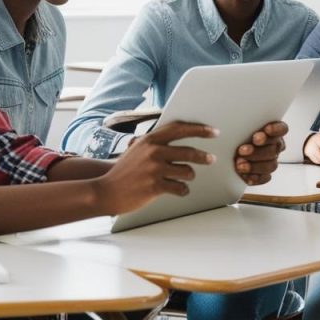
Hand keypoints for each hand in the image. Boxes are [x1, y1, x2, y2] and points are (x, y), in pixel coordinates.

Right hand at [95, 122, 216, 213]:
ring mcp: (154, 169)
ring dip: (189, 176)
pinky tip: (180, 190)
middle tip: (211, 159)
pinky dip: (183, 190)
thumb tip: (178, 133)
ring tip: (184, 178)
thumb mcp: (137, 149)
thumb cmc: (125, 171)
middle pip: (188, 151)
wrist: (106, 190)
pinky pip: (180, 188)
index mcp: (150, 139)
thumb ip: (155, 142)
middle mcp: (153, 151)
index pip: (179, 129)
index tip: (213, 131)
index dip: (199, 129)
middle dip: (203, 156)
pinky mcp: (155, 186)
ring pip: (187, 171)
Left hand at [235, 121, 286, 185]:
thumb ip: (242, 124)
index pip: (282, 129)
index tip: (266, 130)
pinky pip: (265, 178)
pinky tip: (245, 176)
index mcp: (273, 131)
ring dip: (254, 165)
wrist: (229, 149)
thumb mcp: (240, 127)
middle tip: (242, 150)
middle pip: (274, 149)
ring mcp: (272, 160)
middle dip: (258, 150)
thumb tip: (233, 120)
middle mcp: (275, 146)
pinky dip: (255, 177)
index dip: (276, 130)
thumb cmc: (236, 134)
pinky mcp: (265, 174)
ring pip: (270, 165)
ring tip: (239, 164)